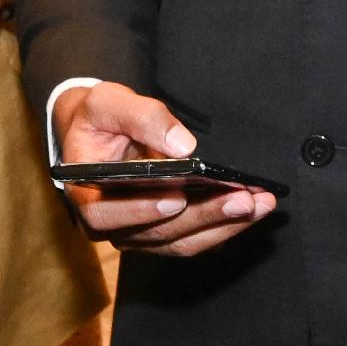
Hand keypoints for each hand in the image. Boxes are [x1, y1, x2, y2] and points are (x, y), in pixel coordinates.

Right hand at [53, 81, 272, 255]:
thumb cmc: (99, 120)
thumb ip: (141, 118)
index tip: (176, 199)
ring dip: (225, 225)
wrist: (100, 134)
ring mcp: (139, 234)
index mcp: (86, 196)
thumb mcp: (107, 103)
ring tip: (260, 203)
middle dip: (205, 216)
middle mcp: (112, 225)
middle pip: (159, 232)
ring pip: (183, 242)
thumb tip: (184, 146)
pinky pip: (196, 238)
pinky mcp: (164, 234)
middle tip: (243, 199)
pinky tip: (253, 208)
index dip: (141, 211)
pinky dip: (226, 225)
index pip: (107, 215)